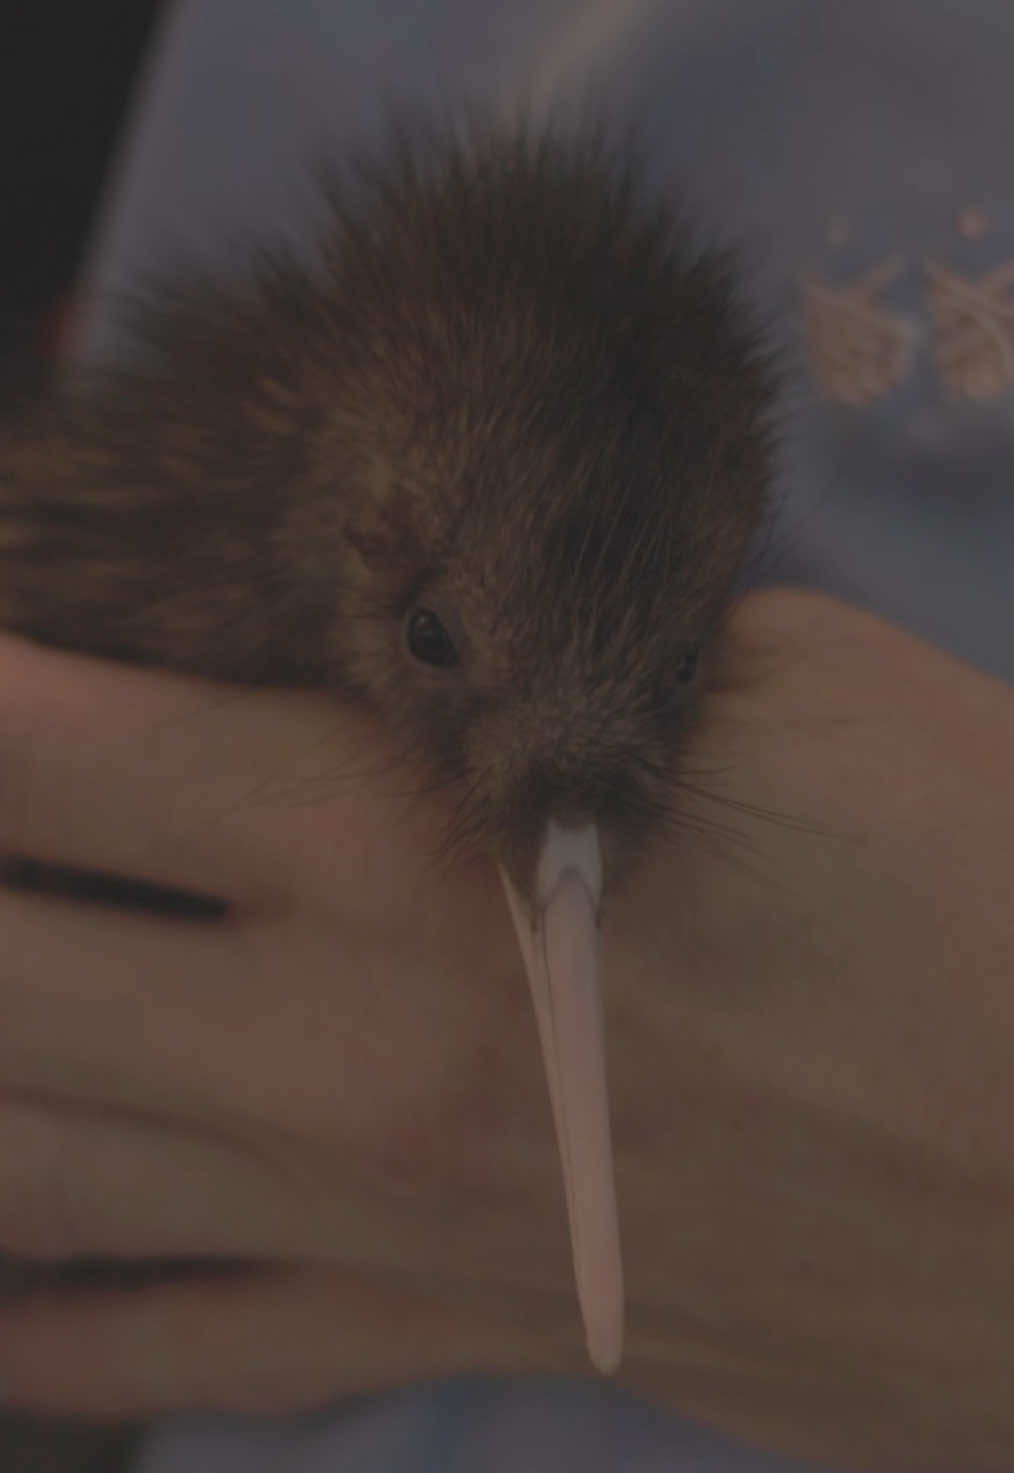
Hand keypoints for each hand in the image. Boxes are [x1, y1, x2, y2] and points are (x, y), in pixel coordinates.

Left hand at [0, 589, 1010, 1472]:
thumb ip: (553, 653)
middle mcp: (339, 1054)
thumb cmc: (975, 892)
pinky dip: (48, 1325)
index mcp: (406, 849)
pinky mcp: (448, 1332)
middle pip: (2, 978)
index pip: (61, 754)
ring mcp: (375, 1227)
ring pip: (34, 1176)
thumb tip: (425, 636)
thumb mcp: (772, 689)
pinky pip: (175, 1355)